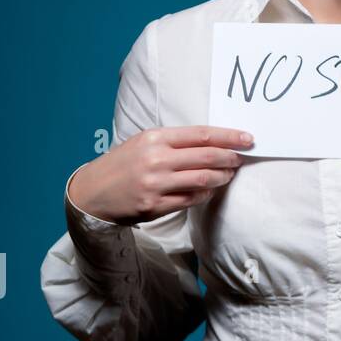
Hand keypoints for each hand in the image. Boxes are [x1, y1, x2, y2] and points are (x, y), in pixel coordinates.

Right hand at [68, 126, 255, 225]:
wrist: (92, 192)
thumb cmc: (123, 163)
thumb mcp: (144, 142)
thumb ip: (175, 141)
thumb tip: (213, 142)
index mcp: (155, 138)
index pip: (202, 135)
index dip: (229, 137)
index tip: (248, 139)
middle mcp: (156, 159)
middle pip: (208, 157)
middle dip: (231, 157)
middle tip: (242, 158)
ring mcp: (156, 184)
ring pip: (204, 179)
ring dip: (223, 177)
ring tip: (229, 174)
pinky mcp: (155, 206)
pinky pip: (191, 199)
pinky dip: (206, 193)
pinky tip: (210, 188)